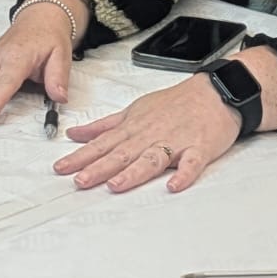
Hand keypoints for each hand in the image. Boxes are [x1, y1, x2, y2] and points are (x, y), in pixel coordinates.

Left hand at [55, 74, 239, 193]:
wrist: (215, 91)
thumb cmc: (176, 102)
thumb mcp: (134, 110)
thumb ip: (104, 125)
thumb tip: (75, 133)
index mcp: (134, 127)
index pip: (102, 144)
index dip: (81, 156)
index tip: (61, 168)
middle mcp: (151, 135)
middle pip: (122, 153)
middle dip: (99, 168)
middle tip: (80, 181)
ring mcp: (175, 141)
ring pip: (151, 159)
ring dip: (133, 172)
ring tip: (116, 185)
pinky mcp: (199, 148)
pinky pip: (191, 163)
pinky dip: (183, 174)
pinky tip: (173, 186)